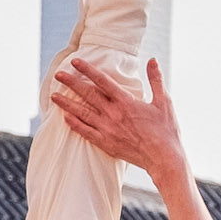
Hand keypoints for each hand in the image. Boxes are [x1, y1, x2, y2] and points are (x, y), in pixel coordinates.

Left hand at [53, 55, 182, 180]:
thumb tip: (152, 60)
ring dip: (67, 104)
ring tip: (54, 96)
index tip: (75, 62)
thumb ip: (155, 79)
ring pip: (83, 114)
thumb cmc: (166, 131)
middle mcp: (114, 115)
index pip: (102, 81)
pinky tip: (65, 118)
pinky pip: (86, 133)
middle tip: (58, 75)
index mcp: (126, 102)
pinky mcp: (107, 144)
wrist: (163, 158)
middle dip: (71, 83)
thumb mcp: (164, 101)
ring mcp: (108, 130)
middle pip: (88, 95)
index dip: (88, 70)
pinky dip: (75, 125)